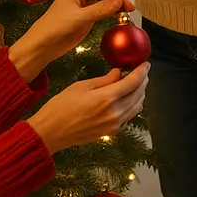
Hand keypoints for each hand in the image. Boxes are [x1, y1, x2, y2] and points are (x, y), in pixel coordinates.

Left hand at [10, 0, 134, 79]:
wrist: (42, 45)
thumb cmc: (55, 28)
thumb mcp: (80, 18)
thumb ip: (100, 9)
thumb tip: (120, 1)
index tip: (124, 2)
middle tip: (130, 9)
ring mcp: (84, 6)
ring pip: (105, 1)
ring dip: (116, 5)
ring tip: (127, 13)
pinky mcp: (86, 18)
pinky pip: (102, 11)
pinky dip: (111, 13)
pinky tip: (118, 17)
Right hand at [28, 63, 149, 153]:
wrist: (50, 133)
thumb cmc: (61, 107)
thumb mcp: (81, 86)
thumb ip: (104, 80)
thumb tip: (119, 73)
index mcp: (107, 98)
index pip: (133, 82)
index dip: (142, 71)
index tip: (146, 64)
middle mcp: (115, 113)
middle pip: (138, 94)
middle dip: (143, 81)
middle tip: (141, 71)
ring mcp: (114, 125)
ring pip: (136, 106)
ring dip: (139, 93)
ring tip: (134, 83)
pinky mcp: (111, 132)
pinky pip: (128, 116)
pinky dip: (132, 105)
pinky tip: (125, 98)